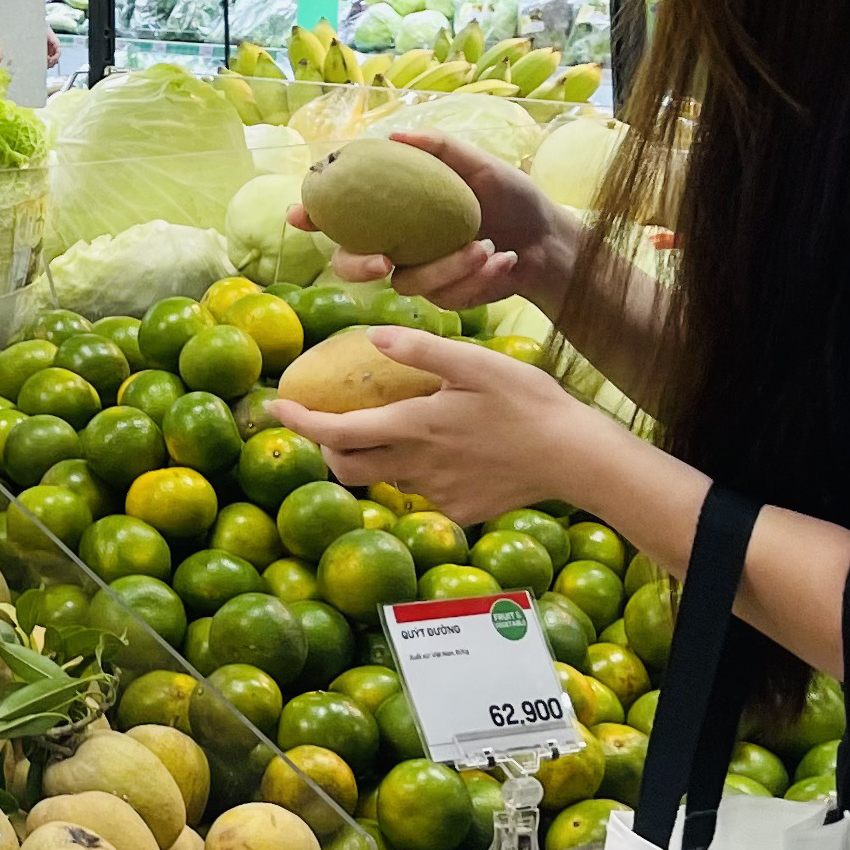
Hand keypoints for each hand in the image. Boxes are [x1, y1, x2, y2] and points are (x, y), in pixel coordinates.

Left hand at [266, 326, 620, 526]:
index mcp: (414, 427)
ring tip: (395, 430)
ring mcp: (437, 496)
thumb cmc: (528, 402)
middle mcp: (416, 467)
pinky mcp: (459, 511)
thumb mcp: (475, 363)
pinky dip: (416, 474)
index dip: (299, 423)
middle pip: (348, 467)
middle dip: (328, 449)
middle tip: (331, 424)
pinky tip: (444, 454)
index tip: (274, 409)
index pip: (336, 432)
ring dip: (375, 459)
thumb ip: (420, 351)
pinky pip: (422, 494)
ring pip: (386, 480)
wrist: (576, 457)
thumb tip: (371, 337)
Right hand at [289, 131, 563, 312]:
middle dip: (357, 266)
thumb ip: (440, 149)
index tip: (301, 214)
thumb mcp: (481, 165)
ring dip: (447, 268)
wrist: (550, 242)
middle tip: (383, 261)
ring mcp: (419, 273)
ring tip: (487, 247)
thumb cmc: (513, 198)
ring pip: (407, 283)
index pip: (342, 212)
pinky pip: (445, 297)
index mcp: (397, 207)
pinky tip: (505, 260)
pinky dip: (478, 277)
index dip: (313, 214)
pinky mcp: (445, 298)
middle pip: (350, 262)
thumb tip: (395, 137)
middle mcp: (398, 242)